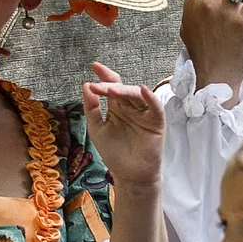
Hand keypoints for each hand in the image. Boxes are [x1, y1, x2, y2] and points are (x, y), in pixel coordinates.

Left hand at [81, 62, 166, 182]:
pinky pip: (155, 108)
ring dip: (125, 91)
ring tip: (112, 90)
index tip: (94, 66)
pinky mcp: (156, 123)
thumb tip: (86, 86)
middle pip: (123, 89)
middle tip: (98, 85)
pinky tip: (142, 91)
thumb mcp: (97, 129)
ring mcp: (144, 114)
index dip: (104, 75)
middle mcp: (131, 107)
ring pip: (137, 95)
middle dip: (110, 85)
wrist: (129, 175)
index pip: (112, 86)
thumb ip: (91, 108)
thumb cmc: (115, 153)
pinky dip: (150, 99)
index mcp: (118, 107)